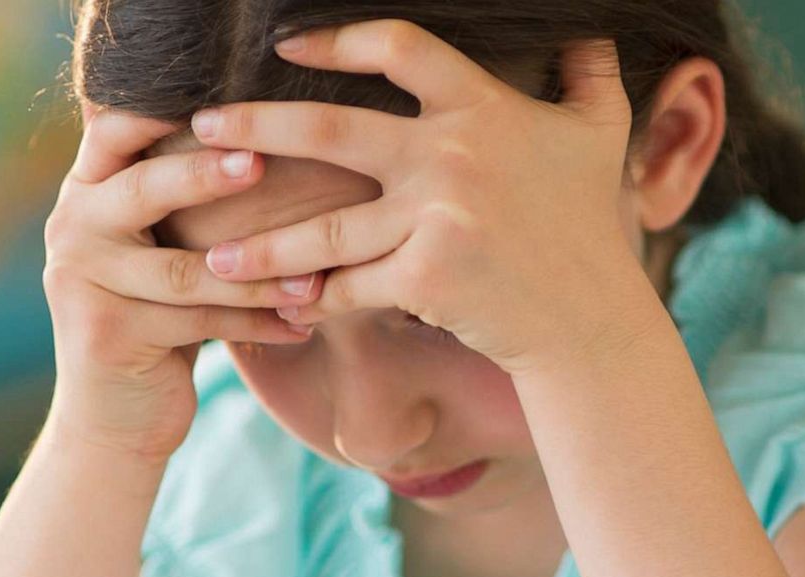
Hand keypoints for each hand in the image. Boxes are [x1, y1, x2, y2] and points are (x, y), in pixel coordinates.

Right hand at [39, 105, 321, 462]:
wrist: (115, 418)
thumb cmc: (157, 319)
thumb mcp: (160, 251)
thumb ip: (179, 200)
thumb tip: (268, 135)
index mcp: (87, 192)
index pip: (115, 129)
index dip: (160, 108)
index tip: (228, 98)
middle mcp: (72, 227)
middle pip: (144, 189)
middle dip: (207, 174)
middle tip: (261, 161)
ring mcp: (82, 283)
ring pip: (184, 270)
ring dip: (259, 273)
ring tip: (315, 275)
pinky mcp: (107, 335)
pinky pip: (198, 322)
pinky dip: (257, 324)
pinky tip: (303, 325)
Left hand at [188, 19, 655, 376]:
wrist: (591, 318)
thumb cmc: (590, 223)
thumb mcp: (602, 131)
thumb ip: (590, 70)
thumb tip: (590, 24)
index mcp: (481, 108)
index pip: (396, 47)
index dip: (336, 38)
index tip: (286, 45)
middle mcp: (451, 155)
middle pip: (327, 130)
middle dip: (254, 127)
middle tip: (201, 129)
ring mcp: (436, 218)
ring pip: (324, 228)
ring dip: (260, 245)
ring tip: (212, 256)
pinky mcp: (425, 277)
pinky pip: (351, 284)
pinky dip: (315, 298)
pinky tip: (278, 303)